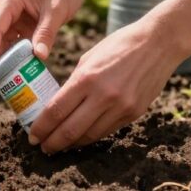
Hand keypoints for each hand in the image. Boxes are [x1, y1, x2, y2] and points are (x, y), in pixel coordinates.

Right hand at [0, 0, 86, 72]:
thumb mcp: (57, 11)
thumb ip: (46, 33)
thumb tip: (39, 56)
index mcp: (10, 0)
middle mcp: (4, 7)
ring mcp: (10, 16)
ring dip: (2, 59)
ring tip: (7, 80)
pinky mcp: (17, 23)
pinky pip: (11, 42)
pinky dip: (13, 55)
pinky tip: (17, 70)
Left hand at [27, 19, 185, 153]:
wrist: (158, 43)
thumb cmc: (119, 45)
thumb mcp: (89, 58)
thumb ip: (74, 82)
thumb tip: (59, 103)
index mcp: (87, 78)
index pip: (56, 110)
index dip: (41, 127)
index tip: (32, 136)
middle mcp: (104, 96)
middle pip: (70, 130)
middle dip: (52, 142)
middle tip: (42, 147)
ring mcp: (121, 107)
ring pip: (89, 136)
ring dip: (71, 144)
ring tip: (59, 145)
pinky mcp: (134, 113)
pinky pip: (107, 131)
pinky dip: (91, 137)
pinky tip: (81, 138)